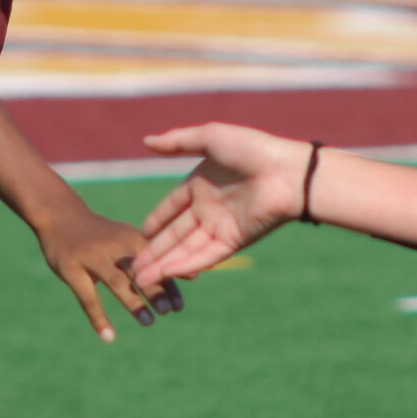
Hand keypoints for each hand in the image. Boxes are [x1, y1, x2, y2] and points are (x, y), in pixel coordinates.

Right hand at [37, 209, 181, 342]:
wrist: (60, 216)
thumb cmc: (102, 234)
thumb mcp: (129, 239)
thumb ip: (159, 260)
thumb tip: (196, 275)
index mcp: (130, 238)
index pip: (155, 262)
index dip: (168, 284)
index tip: (179, 307)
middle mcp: (113, 246)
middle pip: (138, 270)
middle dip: (155, 291)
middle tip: (168, 312)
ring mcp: (91, 257)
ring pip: (116, 282)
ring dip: (134, 302)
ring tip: (149, 321)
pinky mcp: (71, 268)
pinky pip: (87, 298)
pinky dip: (99, 319)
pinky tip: (109, 337)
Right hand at [130, 123, 311, 284]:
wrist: (286, 171)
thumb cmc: (252, 149)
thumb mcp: (210, 138)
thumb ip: (177, 142)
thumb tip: (145, 141)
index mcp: (201, 184)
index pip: (172, 206)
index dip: (156, 220)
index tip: (139, 235)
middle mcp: (209, 208)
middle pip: (175, 234)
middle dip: (153, 251)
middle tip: (130, 267)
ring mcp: (220, 227)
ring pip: (185, 250)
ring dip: (163, 265)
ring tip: (139, 280)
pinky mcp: (233, 242)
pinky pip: (203, 256)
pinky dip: (183, 265)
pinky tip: (163, 274)